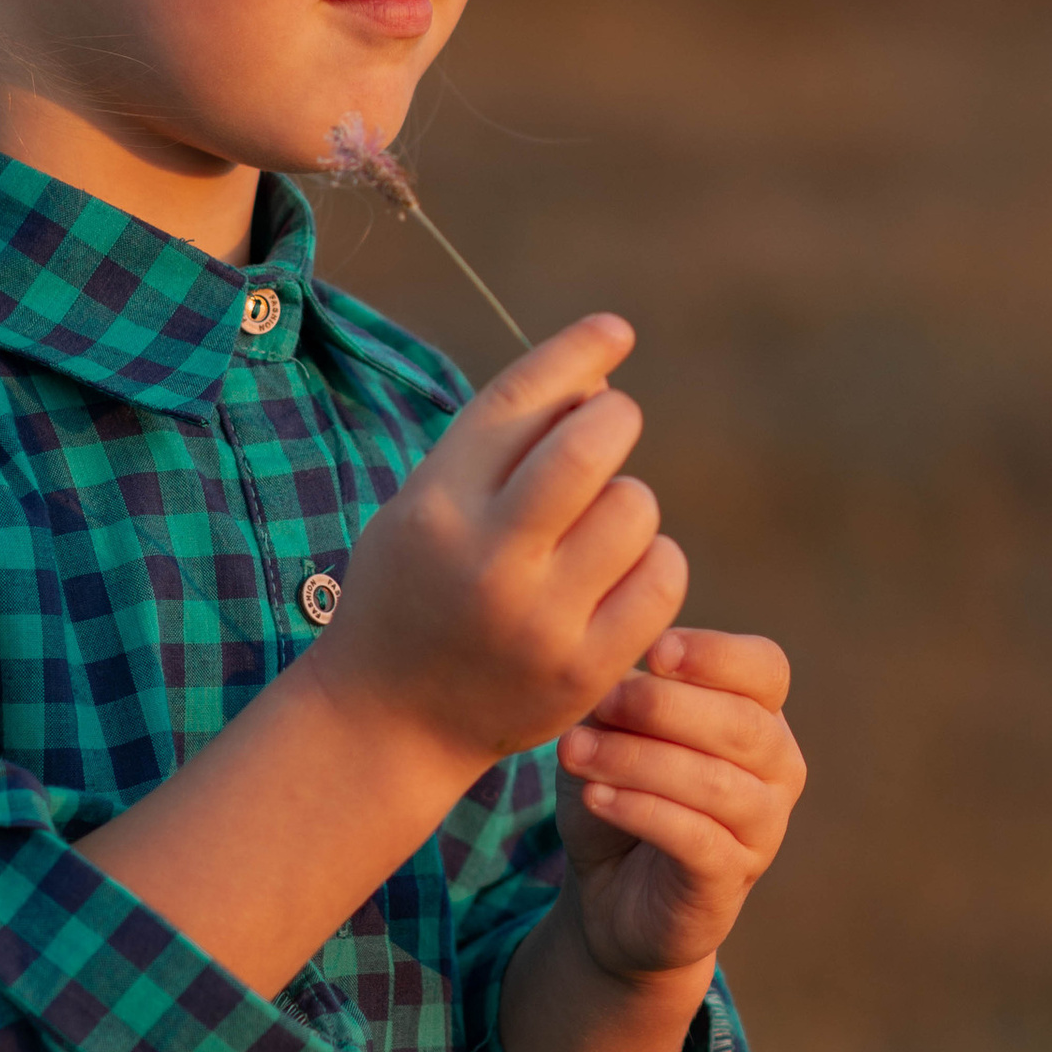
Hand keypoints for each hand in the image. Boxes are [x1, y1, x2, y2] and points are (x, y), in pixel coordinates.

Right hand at [315, 316, 687, 782]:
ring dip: (629, 499)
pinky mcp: (585, 669)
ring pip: (634, 507)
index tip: (617, 330)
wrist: (389, 722)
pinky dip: (655, 560)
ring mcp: (539, 621)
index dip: (576, 352)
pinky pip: (662, 577)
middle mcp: (486, 560)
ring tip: (599, 523)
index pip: (519, 402)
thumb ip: (501, 443)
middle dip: (614, 418)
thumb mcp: (427, 505)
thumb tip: (602, 373)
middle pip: (588, 445)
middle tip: (611, 425)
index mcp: (435, 506)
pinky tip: (622, 571)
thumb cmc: (417, 587)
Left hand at [555, 628, 805, 981]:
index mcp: (761, 714)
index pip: (765, 668)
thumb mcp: (615, 732)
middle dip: (665, 707)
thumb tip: (618, 670)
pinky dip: (641, 812)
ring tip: (576, 752)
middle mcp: (779, 767)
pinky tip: (595, 796)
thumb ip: (627, 695)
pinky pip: (697, 839)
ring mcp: (763, 827)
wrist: (612, 890)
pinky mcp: (731, 879)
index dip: (715, 655)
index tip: (655, 651)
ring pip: (718, 784)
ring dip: (640, 762)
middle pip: (743, 724)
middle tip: (603, 703)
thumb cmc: (623, 790)